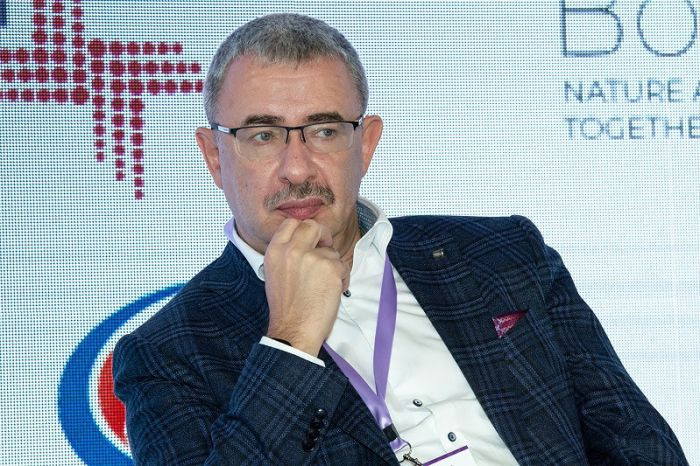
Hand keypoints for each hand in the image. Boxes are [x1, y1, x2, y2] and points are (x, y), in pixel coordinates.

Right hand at [263, 219, 348, 355]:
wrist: (293, 331)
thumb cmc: (286, 308)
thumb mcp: (275, 273)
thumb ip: (287, 254)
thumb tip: (307, 243)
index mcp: (275, 251)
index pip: (291, 223)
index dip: (303, 229)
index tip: (310, 239)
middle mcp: (292, 250)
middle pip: (313, 226)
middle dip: (322, 236)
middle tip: (325, 249)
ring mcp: (313, 258)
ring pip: (331, 250)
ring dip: (333, 265)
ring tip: (324, 285)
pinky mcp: (331, 268)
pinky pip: (343, 265)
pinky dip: (342, 278)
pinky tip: (332, 292)